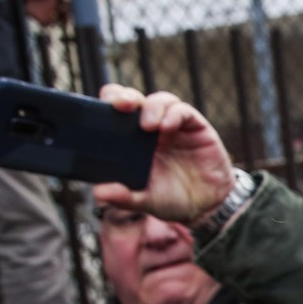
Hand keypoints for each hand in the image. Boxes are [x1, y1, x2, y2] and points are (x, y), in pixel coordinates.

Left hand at [94, 85, 234, 224]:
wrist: (207, 206)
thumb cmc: (172, 200)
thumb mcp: (145, 201)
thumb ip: (124, 197)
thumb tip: (99, 193)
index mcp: (132, 142)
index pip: (114, 114)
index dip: (104, 106)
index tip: (95, 112)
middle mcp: (151, 130)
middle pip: (134, 100)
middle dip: (124, 96)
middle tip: (120, 106)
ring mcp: (173, 126)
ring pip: (159, 100)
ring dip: (151, 107)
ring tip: (148, 125)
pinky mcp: (195, 127)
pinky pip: (183, 111)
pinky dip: (173, 114)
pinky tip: (167, 127)